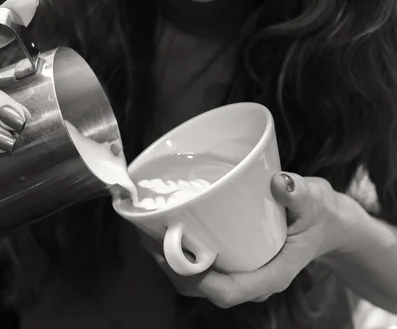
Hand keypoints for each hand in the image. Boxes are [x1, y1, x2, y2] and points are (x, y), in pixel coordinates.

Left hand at [140, 172, 346, 307]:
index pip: (227, 292)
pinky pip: (198, 267)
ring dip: (168, 261)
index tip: (175, 251)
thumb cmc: (320, 216)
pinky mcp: (231, 262)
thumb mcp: (316, 202)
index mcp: (271, 275)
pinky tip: (164, 230)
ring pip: (194, 281)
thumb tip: (280, 183)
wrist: (326, 225)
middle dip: (171, 267)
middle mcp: (250, 279)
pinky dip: (177, 253)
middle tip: (149, 235)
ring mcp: (239, 272)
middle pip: (201, 288)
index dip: (197, 278)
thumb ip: (301, 194)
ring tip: (148, 232)